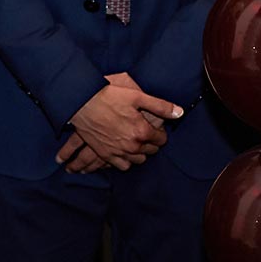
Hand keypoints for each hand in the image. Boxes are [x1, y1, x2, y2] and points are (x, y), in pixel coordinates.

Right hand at [64, 72, 181, 171]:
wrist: (81, 101)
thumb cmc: (108, 96)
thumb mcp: (137, 96)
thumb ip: (160, 105)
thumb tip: (180, 112)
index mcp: (142, 131)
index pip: (161, 139)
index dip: (161, 133)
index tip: (156, 128)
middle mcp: (132, 145)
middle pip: (151, 151)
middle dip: (151, 143)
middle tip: (147, 133)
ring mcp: (118, 152)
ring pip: (138, 160)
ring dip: (140, 152)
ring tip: (137, 143)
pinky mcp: (105, 154)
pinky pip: (122, 166)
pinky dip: (126, 161)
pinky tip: (125, 153)